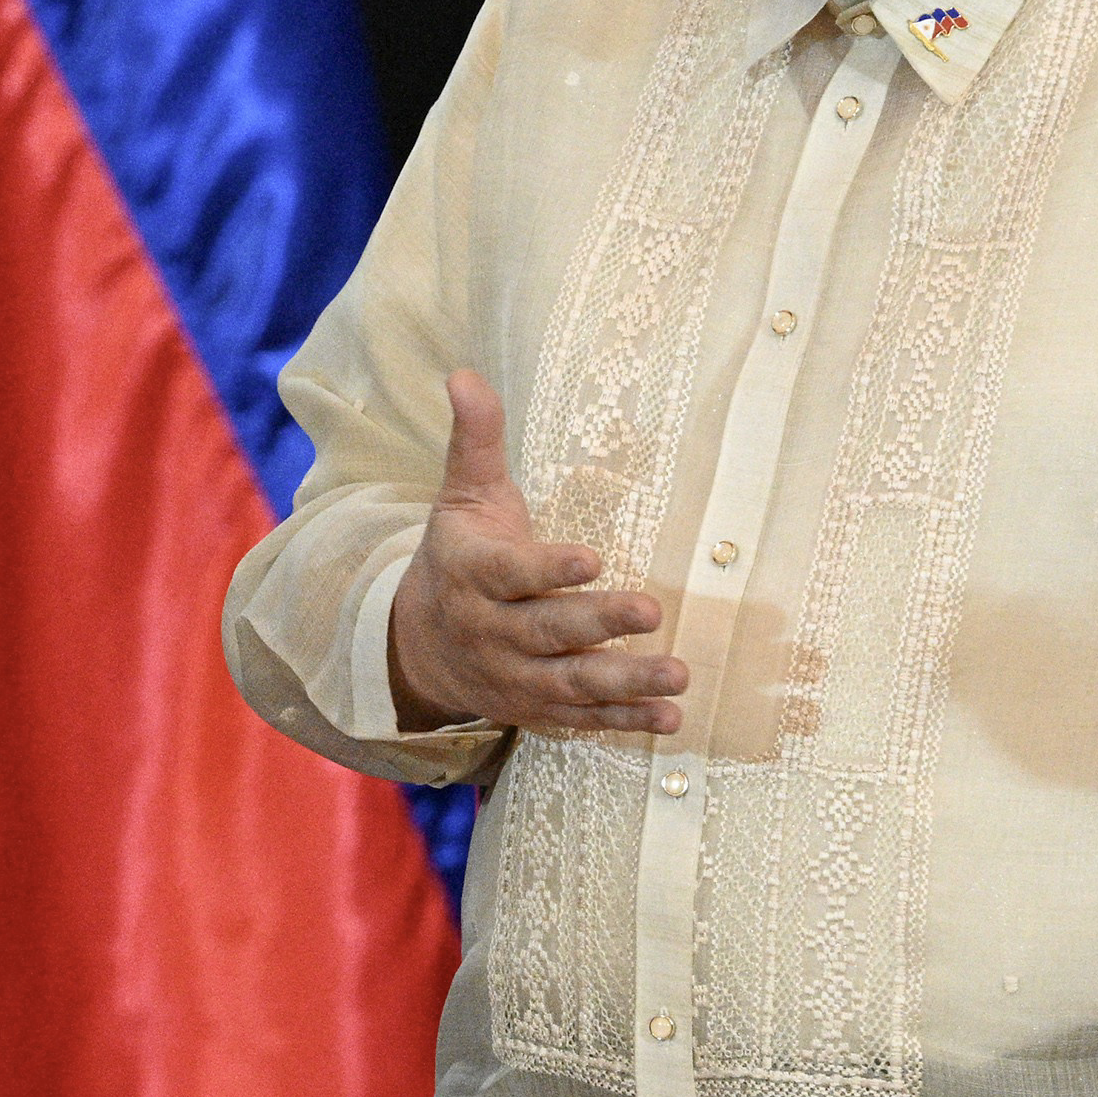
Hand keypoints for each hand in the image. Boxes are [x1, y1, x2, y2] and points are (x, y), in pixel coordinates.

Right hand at [387, 370, 687, 736]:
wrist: (420, 645)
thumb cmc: (459, 555)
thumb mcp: (461, 496)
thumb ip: (474, 440)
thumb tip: (463, 373)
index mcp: (472, 574)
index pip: (510, 573)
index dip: (548, 567)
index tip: (592, 558)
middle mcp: (491, 631)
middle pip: (546, 631)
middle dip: (598, 624)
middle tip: (650, 611)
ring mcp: (514, 677)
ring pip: (570, 683)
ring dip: (625, 683)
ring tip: (677, 677)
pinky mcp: (537, 708)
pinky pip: (582, 720)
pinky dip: (624, 723)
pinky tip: (669, 719)